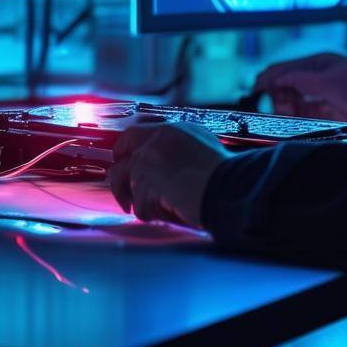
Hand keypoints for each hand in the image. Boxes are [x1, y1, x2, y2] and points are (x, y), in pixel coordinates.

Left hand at [108, 116, 229, 226]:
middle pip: (122, 147)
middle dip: (119, 166)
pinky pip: (139, 206)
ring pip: (122, 178)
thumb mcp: (207, 147)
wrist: (228, 186)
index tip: (127, 156)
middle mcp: (156, 141)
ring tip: (147, 210)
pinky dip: (151, 213)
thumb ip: (183, 151)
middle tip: (121, 184)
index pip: (139, 131)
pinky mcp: (144, 185)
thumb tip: (174, 167)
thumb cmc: (226, 174)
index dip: (130, 146)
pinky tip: (166, 215)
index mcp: (173, 131)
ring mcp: (147, 162)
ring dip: (135, 197)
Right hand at [253, 52, 346, 129]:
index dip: (266, 80)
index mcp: (319, 63)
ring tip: (278, 125)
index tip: (252, 93)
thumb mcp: (331, 83)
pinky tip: (293, 130)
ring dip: (286, 113)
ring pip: (296, 104)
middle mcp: (321, 77)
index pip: (283, 69)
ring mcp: (327, 96)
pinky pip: (310, 118)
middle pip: (287, 88)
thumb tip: (273, 78)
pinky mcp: (335, 114)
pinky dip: (299, 123)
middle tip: (268, 115)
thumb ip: (300, 79)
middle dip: (275, 100)